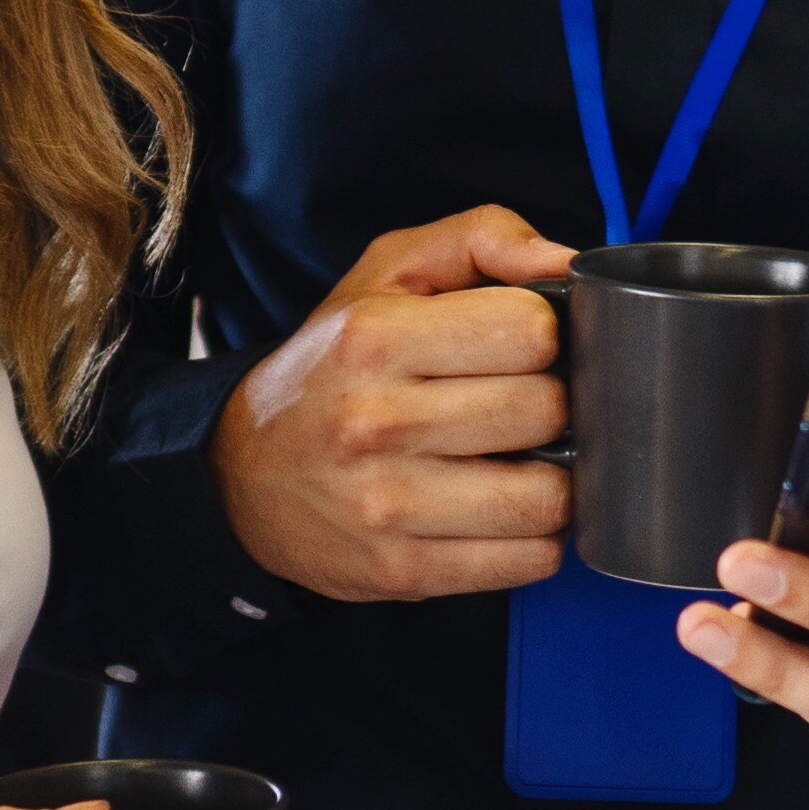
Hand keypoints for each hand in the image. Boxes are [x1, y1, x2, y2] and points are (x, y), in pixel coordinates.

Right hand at [210, 206, 577, 601]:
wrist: (241, 473)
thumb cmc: (335, 364)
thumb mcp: (389, 272)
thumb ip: (482, 238)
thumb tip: (567, 263)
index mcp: (374, 339)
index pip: (529, 331)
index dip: (542, 334)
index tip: (520, 345)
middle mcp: (376, 423)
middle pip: (546, 411)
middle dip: (550, 404)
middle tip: (520, 404)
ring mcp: (388, 506)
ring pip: (548, 497)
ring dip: (553, 479)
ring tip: (518, 460)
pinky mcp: (403, 571)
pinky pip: (527, 559)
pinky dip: (534, 537)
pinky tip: (503, 508)